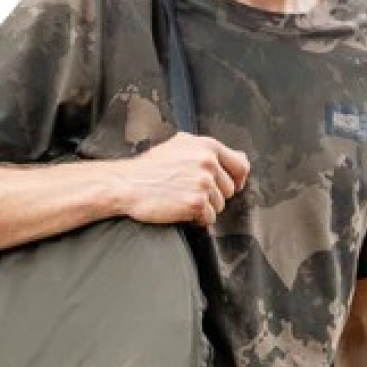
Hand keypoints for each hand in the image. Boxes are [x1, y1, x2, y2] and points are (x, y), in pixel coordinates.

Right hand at [117, 134, 250, 227]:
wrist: (125, 184)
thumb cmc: (150, 168)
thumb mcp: (180, 146)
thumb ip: (209, 151)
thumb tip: (241, 158)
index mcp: (207, 146)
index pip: (241, 166)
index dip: (236, 179)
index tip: (226, 186)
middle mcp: (209, 162)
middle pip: (230, 190)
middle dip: (213, 195)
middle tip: (188, 192)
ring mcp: (204, 182)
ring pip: (220, 206)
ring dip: (203, 208)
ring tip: (180, 199)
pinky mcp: (197, 202)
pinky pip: (209, 219)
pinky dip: (196, 220)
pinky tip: (179, 209)